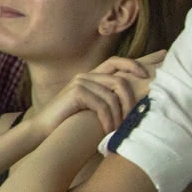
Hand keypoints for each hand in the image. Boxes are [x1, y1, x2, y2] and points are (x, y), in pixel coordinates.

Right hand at [28, 52, 160, 137]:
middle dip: (131, 99)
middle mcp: (85, 76)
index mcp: (90, 76)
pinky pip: (102, 105)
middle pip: (119, 79)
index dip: (134, 65)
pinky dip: (107, 119)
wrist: (42, 129)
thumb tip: (134, 102)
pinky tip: (106, 129)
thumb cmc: (68, 122)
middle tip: (134, 117)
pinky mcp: (76, 92)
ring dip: (119, 116)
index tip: (148, 74)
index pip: (116, 62)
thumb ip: (107, 100)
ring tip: (117, 130)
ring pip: (112, 96)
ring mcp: (80, 82)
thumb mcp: (91, 108)